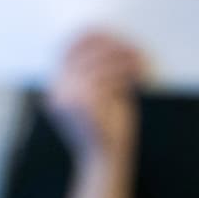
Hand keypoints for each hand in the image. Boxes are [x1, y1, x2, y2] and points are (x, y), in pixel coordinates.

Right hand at [46, 32, 144, 159]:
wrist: (104, 162)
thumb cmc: (106, 129)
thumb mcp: (96, 98)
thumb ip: (93, 74)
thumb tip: (108, 40)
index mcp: (55, 88)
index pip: (68, 48)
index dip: (92, 36)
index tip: (116, 35)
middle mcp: (57, 91)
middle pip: (87, 52)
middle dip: (116, 47)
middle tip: (137, 50)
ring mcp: (69, 98)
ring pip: (101, 63)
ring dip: (127, 59)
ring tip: (143, 63)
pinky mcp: (87, 104)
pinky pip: (111, 78)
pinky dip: (130, 74)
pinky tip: (142, 75)